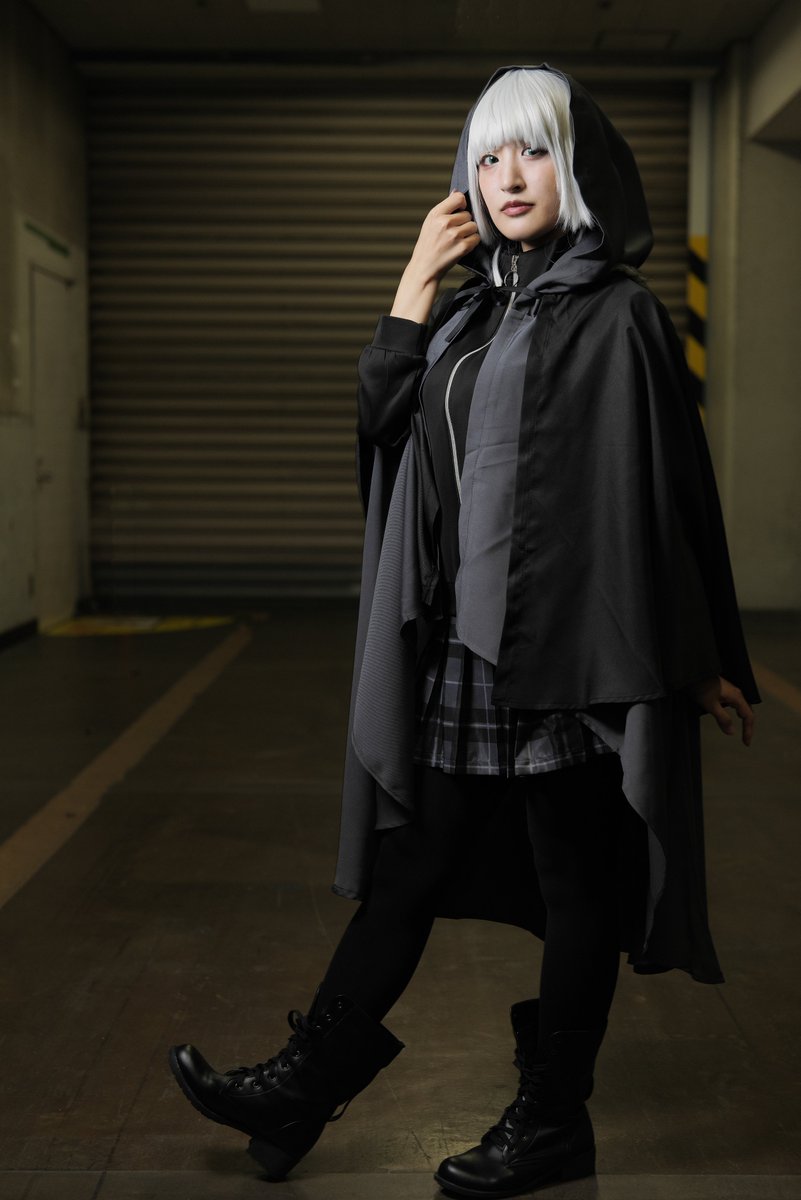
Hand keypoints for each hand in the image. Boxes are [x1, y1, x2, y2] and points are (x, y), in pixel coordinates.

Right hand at [390, 192, 479, 323]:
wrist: (425, 268)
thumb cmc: (427, 246)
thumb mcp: (430, 223)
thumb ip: (444, 208)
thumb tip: (456, 193)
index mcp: (436, 214)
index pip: (458, 198)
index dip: (462, 204)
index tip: (460, 211)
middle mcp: (445, 223)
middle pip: (468, 214)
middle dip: (464, 222)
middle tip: (455, 232)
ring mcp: (454, 235)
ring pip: (473, 226)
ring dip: (469, 232)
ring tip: (458, 239)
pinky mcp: (462, 247)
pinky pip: (476, 238)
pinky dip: (472, 242)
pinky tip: (461, 246)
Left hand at [689, 675, 754, 745]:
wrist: (693, 673)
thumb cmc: (701, 687)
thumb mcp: (711, 705)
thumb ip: (722, 719)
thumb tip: (732, 732)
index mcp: (736, 697)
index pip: (748, 716)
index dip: (748, 731)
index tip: (746, 743)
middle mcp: (737, 693)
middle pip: (747, 712)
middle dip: (748, 726)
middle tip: (745, 739)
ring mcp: (731, 691)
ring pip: (742, 707)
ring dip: (743, 719)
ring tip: (743, 729)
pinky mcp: (725, 690)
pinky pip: (735, 703)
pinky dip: (737, 712)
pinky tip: (732, 715)